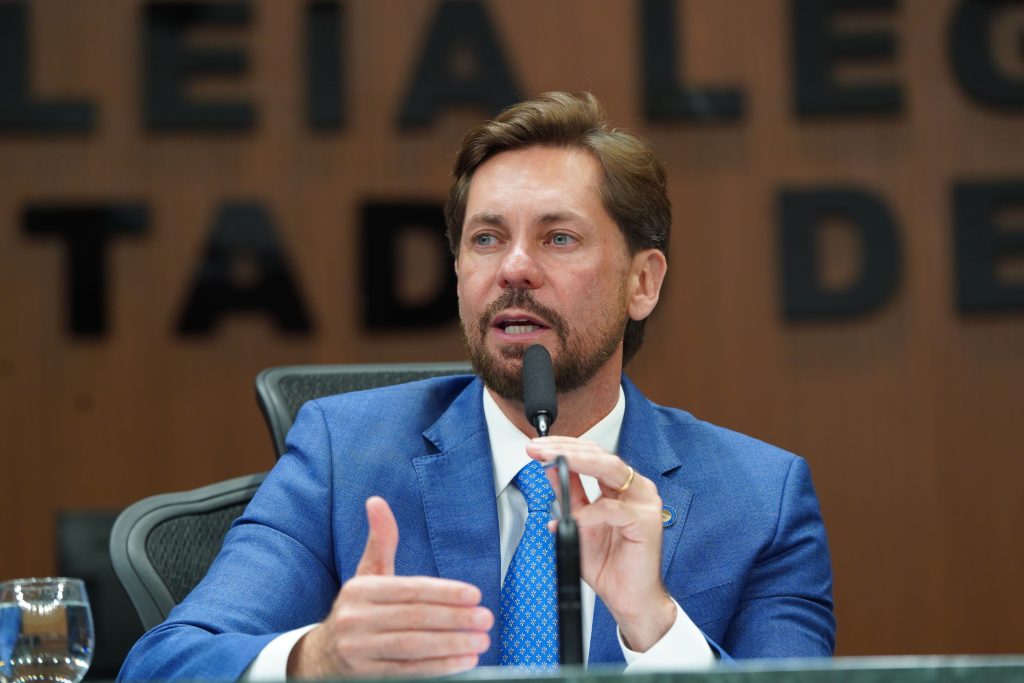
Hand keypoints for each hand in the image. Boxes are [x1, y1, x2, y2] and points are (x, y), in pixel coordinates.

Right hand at [287, 497, 492, 677]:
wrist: (323, 655)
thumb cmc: (359, 609)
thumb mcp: (367, 574)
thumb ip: (381, 541)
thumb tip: (377, 501)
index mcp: (360, 590)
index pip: (410, 589)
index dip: (444, 592)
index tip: (475, 595)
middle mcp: (355, 619)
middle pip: (415, 618)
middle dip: (455, 619)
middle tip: (486, 619)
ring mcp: (359, 650)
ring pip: (413, 647)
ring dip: (452, 645)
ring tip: (481, 641)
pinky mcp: (366, 675)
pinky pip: (408, 671)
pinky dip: (439, 667)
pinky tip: (464, 662)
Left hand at [526, 437, 675, 651]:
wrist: (629, 600)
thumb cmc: (610, 566)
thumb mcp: (578, 524)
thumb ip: (569, 497)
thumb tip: (550, 471)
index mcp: (622, 487)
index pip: (593, 455)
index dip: (564, 447)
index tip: (537, 448)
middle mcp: (636, 490)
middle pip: (601, 455)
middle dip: (565, 449)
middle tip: (538, 450)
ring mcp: (644, 503)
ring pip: (610, 469)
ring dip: (576, 463)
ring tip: (551, 464)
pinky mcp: (646, 523)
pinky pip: (614, 509)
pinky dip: (590, 511)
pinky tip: (575, 515)